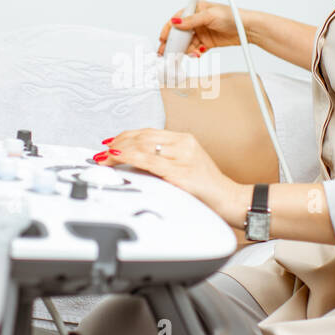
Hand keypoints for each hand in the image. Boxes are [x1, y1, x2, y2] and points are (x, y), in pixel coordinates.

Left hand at [93, 128, 245, 225]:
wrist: (232, 201)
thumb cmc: (209, 190)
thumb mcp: (186, 168)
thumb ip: (165, 162)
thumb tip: (136, 164)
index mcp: (185, 140)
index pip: (149, 132)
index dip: (126, 136)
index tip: (111, 143)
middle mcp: (184, 145)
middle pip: (143, 136)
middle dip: (119, 142)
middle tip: (103, 152)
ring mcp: (183, 158)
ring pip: (143, 146)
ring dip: (119, 150)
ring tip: (104, 157)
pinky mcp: (181, 173)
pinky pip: (149, 162)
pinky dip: (130, 158)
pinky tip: (117, 158)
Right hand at [157, 1, 253, 57]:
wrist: (248, 29)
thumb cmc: (232, 16)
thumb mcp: (210, 16)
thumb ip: (192, 20)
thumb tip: (176, 22)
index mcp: (196, 9)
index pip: (177, 18)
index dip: (169, 29)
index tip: (163, 39)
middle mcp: (197, 20)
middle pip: (180, 33)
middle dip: (174, 43)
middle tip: (168, 53)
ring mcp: (202, 32)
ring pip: (187, 43)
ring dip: (186, 50)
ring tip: (190, 53)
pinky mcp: (207, 42)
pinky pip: (196, 49)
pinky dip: (195, 52)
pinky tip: (198, 53)